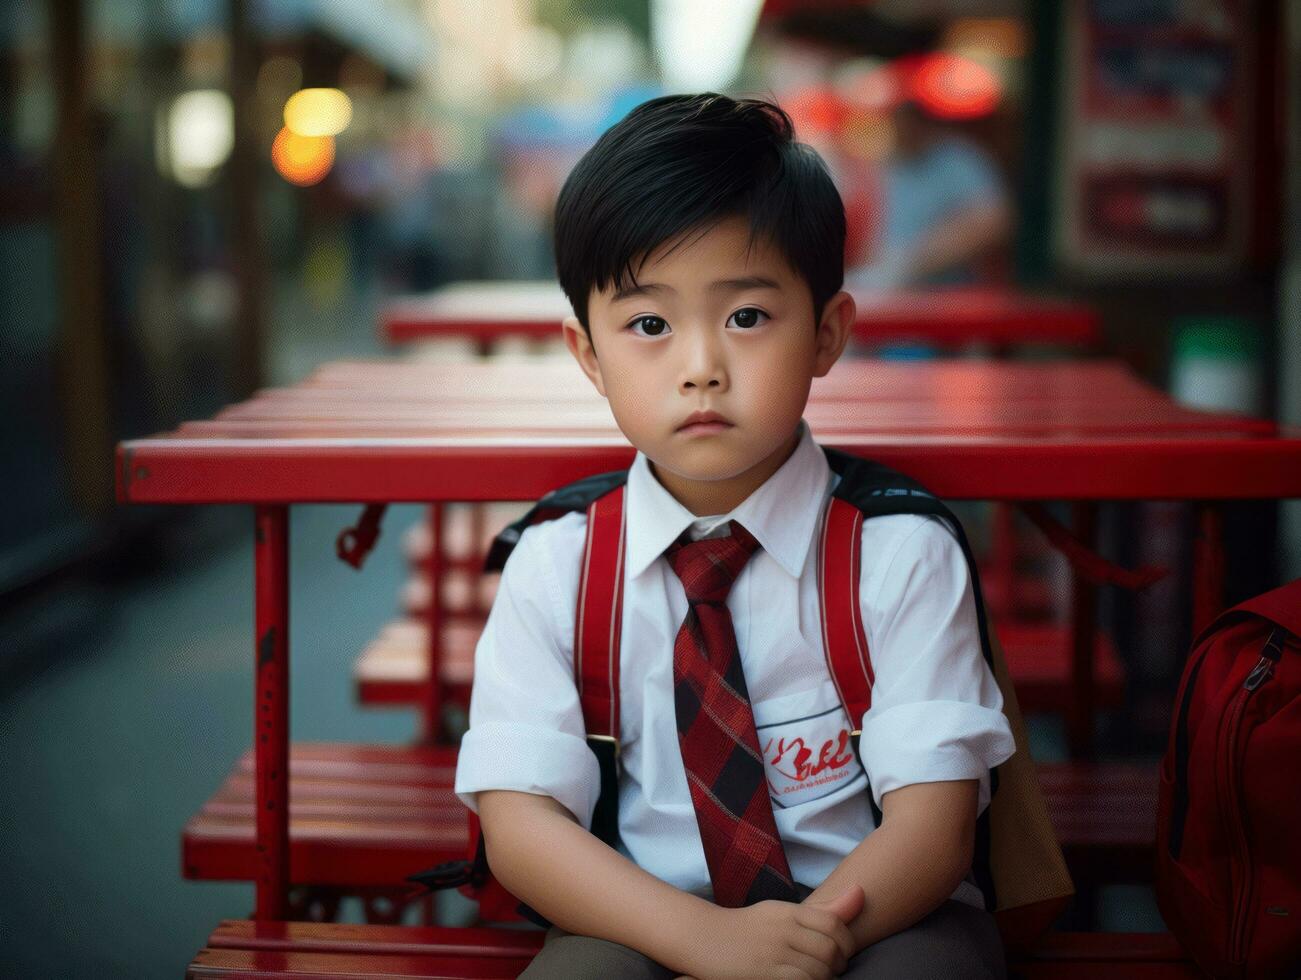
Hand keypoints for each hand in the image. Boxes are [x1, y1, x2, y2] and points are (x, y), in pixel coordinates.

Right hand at [675, 886, 862, 979]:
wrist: (703, 939)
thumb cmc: (746, 929)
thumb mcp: (783, 912)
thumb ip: (823, 909)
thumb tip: (862, 892)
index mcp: (788, 911)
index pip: (834, 924)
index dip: (848, 943)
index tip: (842, 953)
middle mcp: (783, 929)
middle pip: (831, 950)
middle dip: (839, 965)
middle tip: (832, 970)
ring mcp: (773, 952)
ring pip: (819, 970)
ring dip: (824, 978)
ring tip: (816, 977)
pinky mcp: (764, 973)